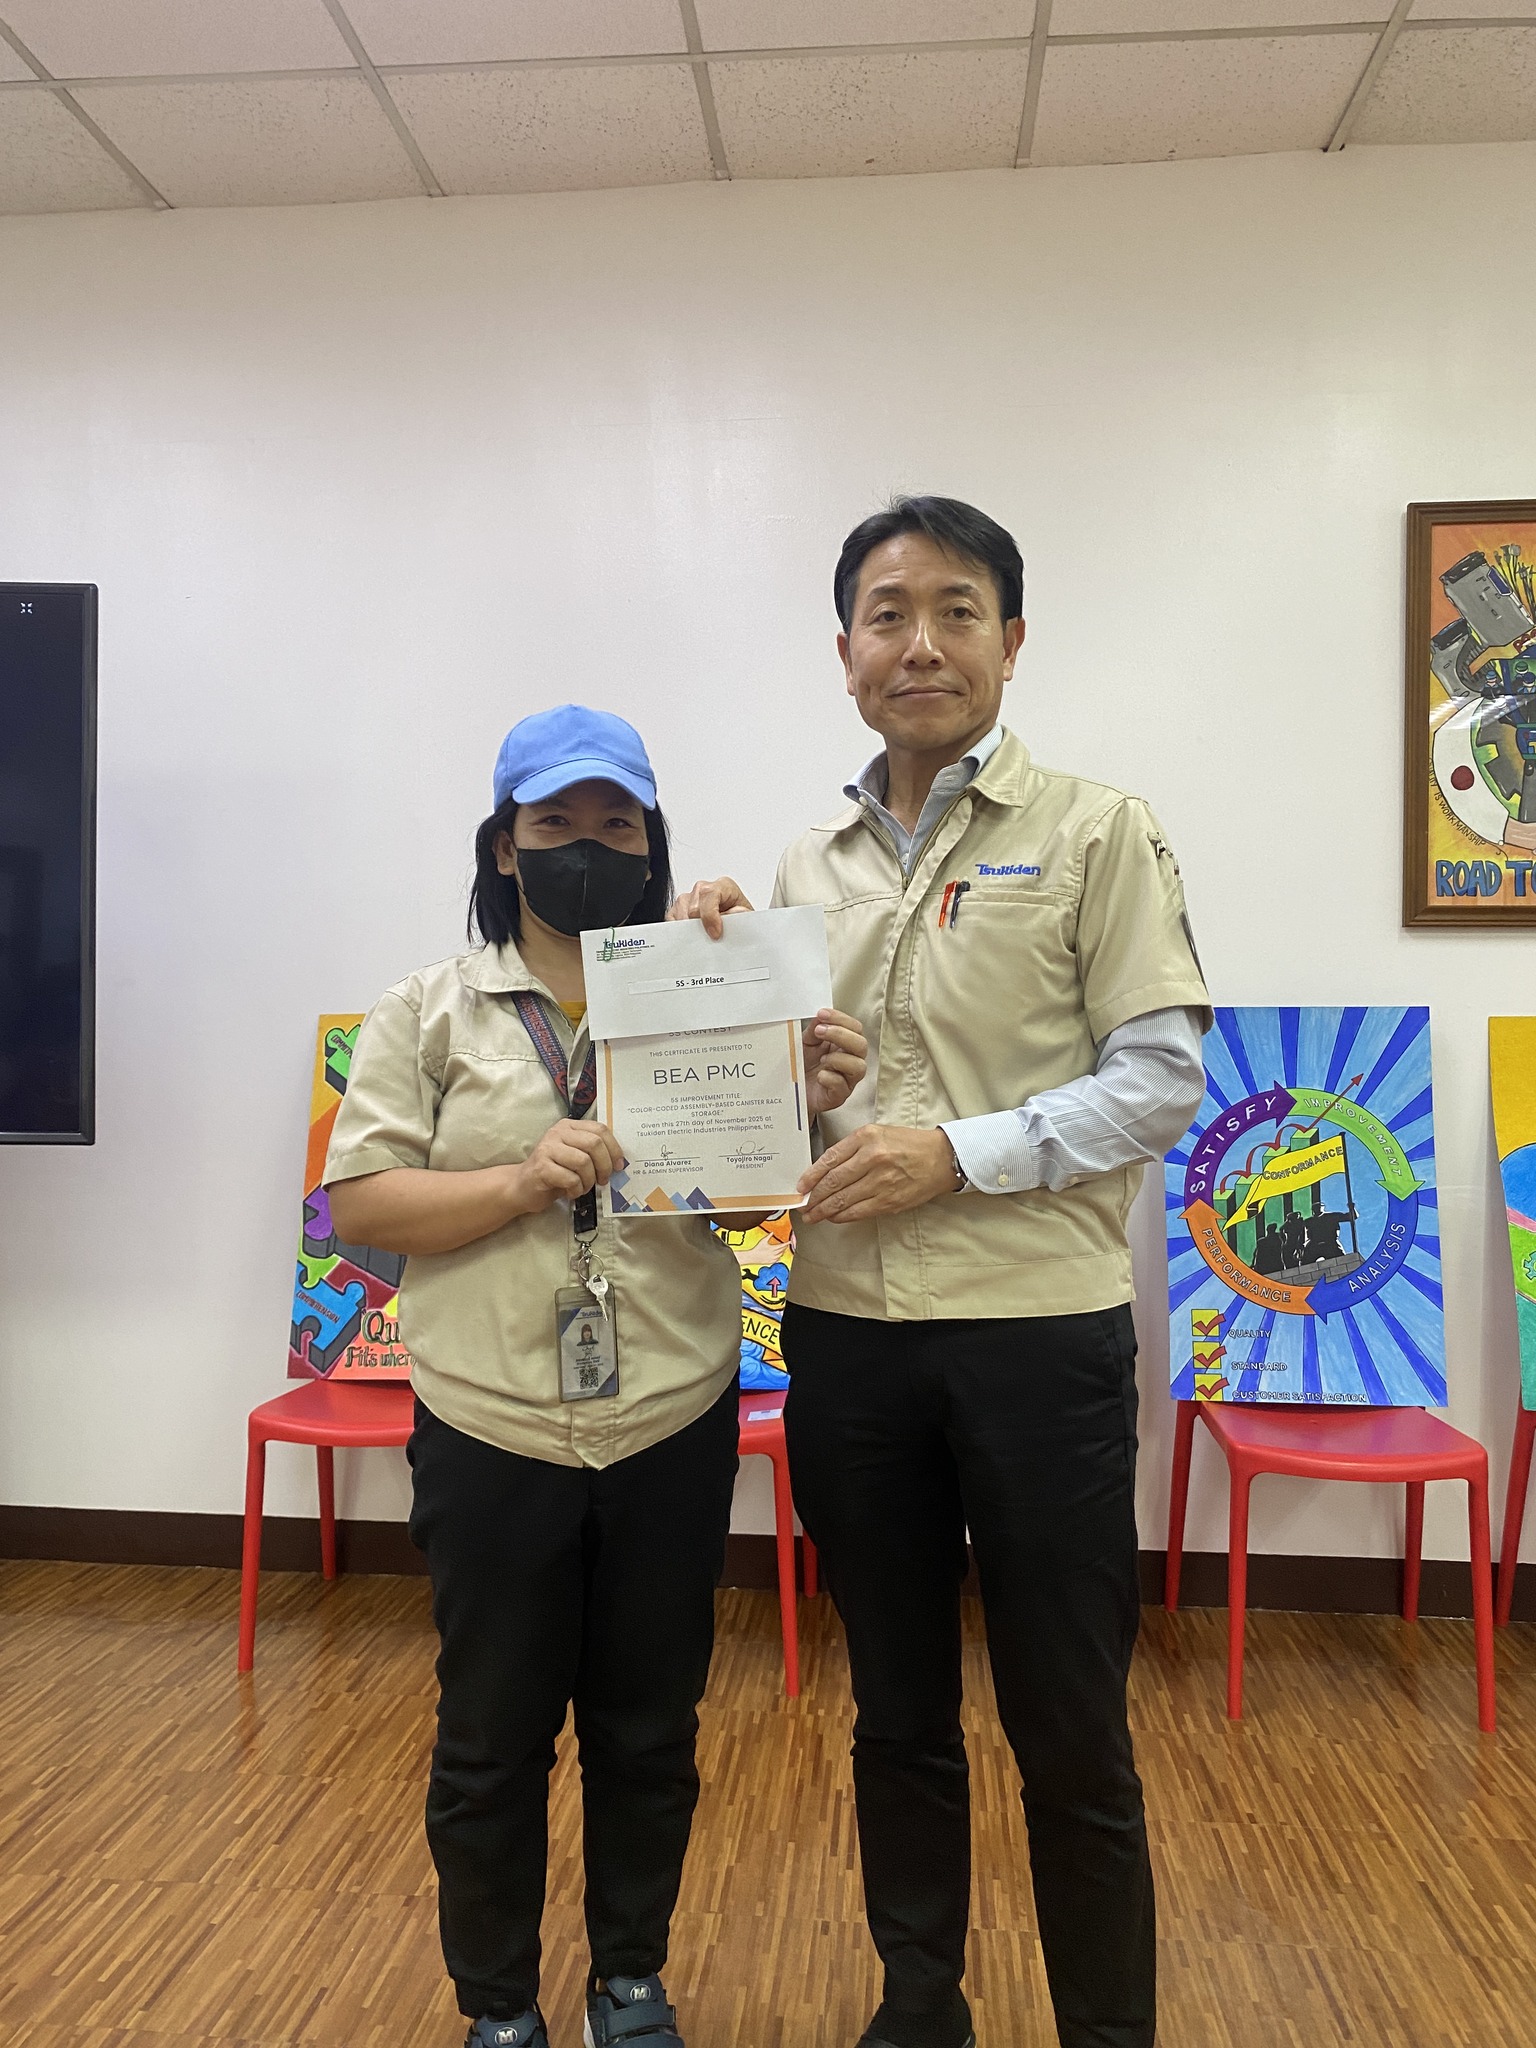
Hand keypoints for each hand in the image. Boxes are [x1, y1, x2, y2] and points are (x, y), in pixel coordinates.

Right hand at [517, 1118, 624, 1212]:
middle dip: (604, 1166)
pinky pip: (571, 1179)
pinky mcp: (541, 1167)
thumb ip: (593, 1152)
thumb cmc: (554, 1172)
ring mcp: (547, 1149)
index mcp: (569, 1126)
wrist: (522, 1186)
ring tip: (583, 1187)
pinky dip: (576, 1190)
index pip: (600, 1129)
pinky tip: (570, 1192)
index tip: (618, 1166)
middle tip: (602, 1180)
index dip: (614, 1148)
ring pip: (584, 1162)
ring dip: (589, 1180)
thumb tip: (620, 1161)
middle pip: (594, 1144)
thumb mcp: (575, 1155)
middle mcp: (557, 1133)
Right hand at [669, 876, 753, 937]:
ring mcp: (690, 897)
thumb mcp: (748, 918)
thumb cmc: (741, 920)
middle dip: (700, 925)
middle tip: (709, 940)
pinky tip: (693, 935)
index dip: (710, 915)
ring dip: (690, 929)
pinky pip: (672, 918)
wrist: (737, 926)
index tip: (715, 934)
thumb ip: (741, 915)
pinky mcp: (679, 908)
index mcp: (724, 886)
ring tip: (703, 938)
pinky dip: (680, 930)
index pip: (709, 893)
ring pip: (681, 912)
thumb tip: (732, 914)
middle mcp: (705, 889)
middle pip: (693, 905)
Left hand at [798, 1125, 957, 1224]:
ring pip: (843, 1200)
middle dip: (814, 1197)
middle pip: (833, 1182)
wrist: (941, 1158)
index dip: (811, 1176)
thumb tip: (824, 1170)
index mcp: (867, 1137)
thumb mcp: (878, 1133)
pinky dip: (842, 1216)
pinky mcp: (890, 1201)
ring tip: (812, 1216)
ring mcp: (882, 1182)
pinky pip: (858, 1212)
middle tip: (802, 1206)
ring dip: (823, 1210)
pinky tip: (833, 1217)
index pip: (830, 1159)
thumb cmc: (908, 1144)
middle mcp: (873, 1158)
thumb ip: (852, 1148)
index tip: (800, 1186)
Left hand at [803, 1008, 866, 1116]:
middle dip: (841, 1035)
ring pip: (859, 1067)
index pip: (855, 1028)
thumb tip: (820, 1016)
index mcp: (845, 1045)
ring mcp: (846, 1080)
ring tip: (822, 1058)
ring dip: (839, 1059)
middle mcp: (850, 1061)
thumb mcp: (806, 1043)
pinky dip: (831, 1078)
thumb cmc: (802, 1066)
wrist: (790, 1090)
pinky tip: (819, 1076)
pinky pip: (842, 1086)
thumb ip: (814, 1029)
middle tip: (820, 1031)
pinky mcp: (838, 1096)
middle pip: (862, 1045)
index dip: (841, 1019)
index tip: (822, 1014)